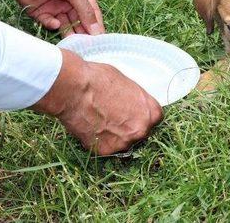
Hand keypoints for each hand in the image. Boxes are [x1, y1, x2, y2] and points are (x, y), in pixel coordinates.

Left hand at [0, 0, 103, 34]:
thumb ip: (85, 11)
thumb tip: (97, 31)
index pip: (92, 13)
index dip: (96, 26)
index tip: (99, 41)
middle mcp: (70, 2)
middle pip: (80, 22)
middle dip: (82, 33)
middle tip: (86, 46)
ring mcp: (55, 8)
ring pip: (66, 25)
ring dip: (69, 33)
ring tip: (72, 42)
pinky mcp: (41, 13)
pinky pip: (50, 23)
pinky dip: (52, 24)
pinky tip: (55, 23)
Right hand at [32, 50, 162, 154]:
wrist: (75, 89)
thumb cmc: (98, 79)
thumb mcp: (126, 83)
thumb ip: (134, 99)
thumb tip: (132, 105)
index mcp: (150, 112)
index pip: (155, 119)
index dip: (143, 115)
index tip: (133, 113)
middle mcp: (141, 130)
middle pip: (140, 133)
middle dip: (129, 127)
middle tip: (114, 118)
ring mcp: (123, 143)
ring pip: (122, 142)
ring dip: (114, 136)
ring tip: (98, 121)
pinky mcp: (104, 150)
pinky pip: (104, 148)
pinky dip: (97, 141)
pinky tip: (89, 126)